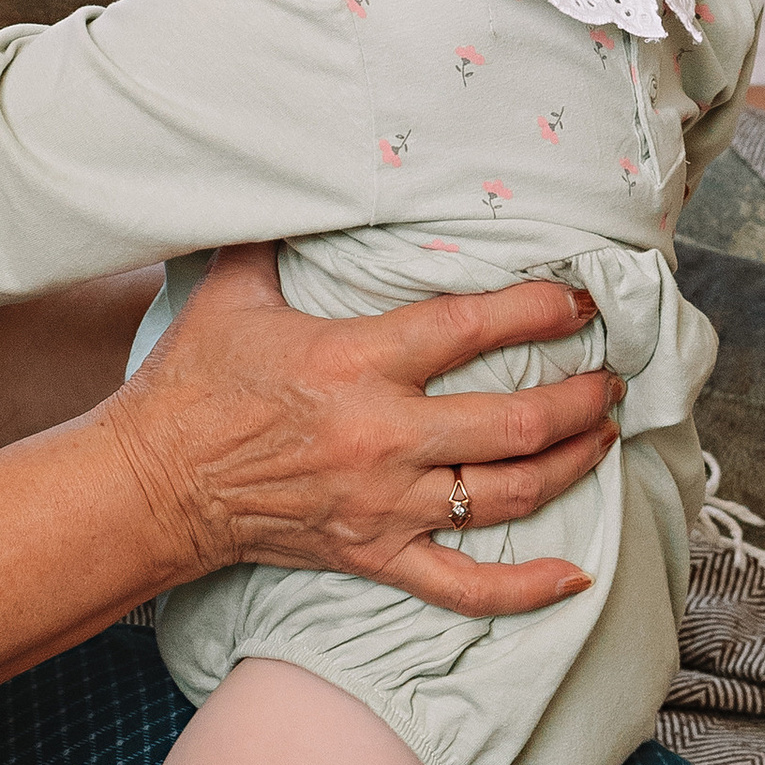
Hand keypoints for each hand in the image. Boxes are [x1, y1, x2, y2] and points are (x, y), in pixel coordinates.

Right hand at [100, 244, 624, 618]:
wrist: (153, 483)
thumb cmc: (191, 383)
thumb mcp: (232, 292)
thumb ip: (279, 234)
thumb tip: (301, 176)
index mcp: (356, 362)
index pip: (469, 329)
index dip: (535, 312)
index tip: (577, 303)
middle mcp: (384, 437)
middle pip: (514, 422)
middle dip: (579, 398)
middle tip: (611, 376)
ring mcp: (386, 504)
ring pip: (509, 494)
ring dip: (571, 465)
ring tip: (605, 436)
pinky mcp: (377, 555)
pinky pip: (465, 586)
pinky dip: (524, 589)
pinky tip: (574, 577)